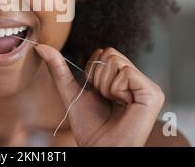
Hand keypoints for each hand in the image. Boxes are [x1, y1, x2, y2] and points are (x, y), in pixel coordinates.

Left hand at [35, 45, 164, 146]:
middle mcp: (138, 80)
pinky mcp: (153, 93)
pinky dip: (115, 89)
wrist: (99, 148)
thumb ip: (58, 67)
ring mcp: (148, 87)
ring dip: (105, 85)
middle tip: (104, 98)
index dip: (93, 71)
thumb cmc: (89, 126)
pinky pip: (126, 73)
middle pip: (110, 53)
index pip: (105, 52)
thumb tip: (41, 46)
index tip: (96, 92)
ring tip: (113, 103)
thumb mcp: (71, 90)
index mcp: (124, 79)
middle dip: (98, 77)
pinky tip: (122, 105)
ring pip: (116, 61)